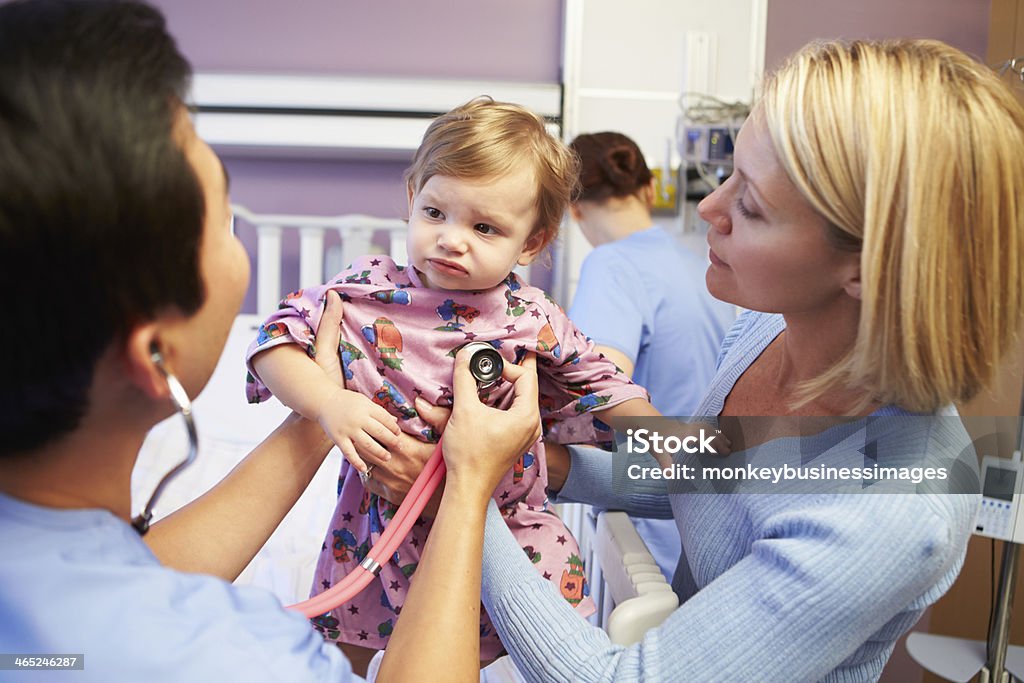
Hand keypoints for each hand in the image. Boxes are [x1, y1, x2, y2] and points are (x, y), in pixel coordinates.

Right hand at [316, 388, 399, 472]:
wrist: (324, 402)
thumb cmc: (348, 402)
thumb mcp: (364, 402)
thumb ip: (379, 411)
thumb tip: (395, 421)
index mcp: (366, 407)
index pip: (385, 419)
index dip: (394, 427)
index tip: (399, 434)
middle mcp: (358, 419)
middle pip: (379, 432)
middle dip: (392, 441)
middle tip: (400, 447)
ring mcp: (348, 430)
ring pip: (367, 444)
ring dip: (379, 452)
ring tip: (388, 458)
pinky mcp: (338, 439)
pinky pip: (349, 453)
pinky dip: (357, 462)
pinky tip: (365, 469)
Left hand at [361, 397, 449, 516]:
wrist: (450, 498)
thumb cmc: (449, 466)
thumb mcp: (450, 438)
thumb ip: (437, 417)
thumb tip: (419, 401)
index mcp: (407, 448)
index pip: (380, 431)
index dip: (377, 424)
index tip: (376, 420)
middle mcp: (394, 465)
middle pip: (366, 447)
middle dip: (364, 438)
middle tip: (362, 430)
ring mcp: (390, 481)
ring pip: (365, 464)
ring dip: (364, 455)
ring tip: (363, 447)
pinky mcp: (389, 494)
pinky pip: (369, 481)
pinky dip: (368, 473)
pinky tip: (372, 466)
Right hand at [442, 349, 540, 499]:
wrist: (468, 488)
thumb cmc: (469, 454)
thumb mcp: (464, 410)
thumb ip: (465, 378)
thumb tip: (465, 355)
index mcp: (527, 415)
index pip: (526, 376)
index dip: (507, 364)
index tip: (487, 362)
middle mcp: (532, 425)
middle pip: (528, 386)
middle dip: (515, 368)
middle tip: (513, 349)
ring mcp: (525, 434)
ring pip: (521, 399)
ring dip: (510, 384)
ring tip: (500, 368)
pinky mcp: (515, 440)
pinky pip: (516, 412)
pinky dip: (506, 399)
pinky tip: (493, 394)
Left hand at [651, 419, 730, 467]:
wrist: (646, 424)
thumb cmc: (653, 438)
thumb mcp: (658, 451)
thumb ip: (665, 462)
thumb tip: (669, 475)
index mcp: (685, 434)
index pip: (705, 437)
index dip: (715, 445)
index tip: (723, 453)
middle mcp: (689, 428)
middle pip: (709, 431)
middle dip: (720, 440)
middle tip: (729, 451)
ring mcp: (688, 425)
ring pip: (707, 427)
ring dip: (718, 434)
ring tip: (728, 444)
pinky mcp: (687, 426)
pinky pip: (703, 426)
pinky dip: (712, 431)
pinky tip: (716, 437)